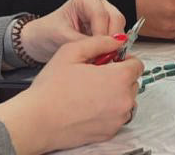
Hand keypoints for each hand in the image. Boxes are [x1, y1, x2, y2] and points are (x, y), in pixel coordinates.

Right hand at [0, 34, 142, 154]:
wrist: (37, 121)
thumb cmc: (52, 88)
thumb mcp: (73, 51)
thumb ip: (101, 42)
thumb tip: (119, 40)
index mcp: (119, 78)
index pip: (137, 65)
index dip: (123, 60)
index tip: (109, 61)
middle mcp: (124, 101)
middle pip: (132, 82)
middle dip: (119, 76)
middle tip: (95, 76)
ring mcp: (117, 119)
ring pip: (126, 100)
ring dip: (115, 94)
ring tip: (90, 92)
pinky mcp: (109, 133)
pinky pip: (117, 117)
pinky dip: (108, 111)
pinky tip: (88, 107)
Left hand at [20, 0, 125, 63]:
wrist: (41, 40)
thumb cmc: (47, 32)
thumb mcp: (61, 37)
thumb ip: (82, 42)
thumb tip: (101, 51)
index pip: (101, 15)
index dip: (101, 34)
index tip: (97, 52)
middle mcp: (98, 4)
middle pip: (116, 19)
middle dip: (111, 40)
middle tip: (103, 58)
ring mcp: (104, 16)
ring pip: (119, 29)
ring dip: (112, 45)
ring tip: (101, 59)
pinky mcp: (105, 29)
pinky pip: (116, 38)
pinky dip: (111, 49)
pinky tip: (102, 58)